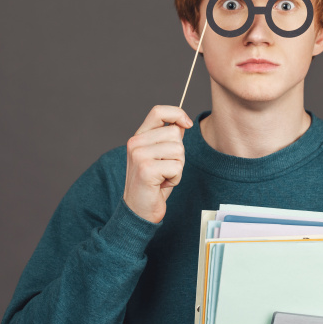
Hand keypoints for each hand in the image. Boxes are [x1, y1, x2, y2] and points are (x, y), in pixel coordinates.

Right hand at [122, 105, 192, 223]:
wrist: (138, 211)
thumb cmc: (152, 185)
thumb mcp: (160, 158)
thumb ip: (167, 139)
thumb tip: (182, 123)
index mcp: (138, 137)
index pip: (158, 111)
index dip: (177, 113)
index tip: (187, 124)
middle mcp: (135, 143)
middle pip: (174, 133)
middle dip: (179, 153)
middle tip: (166, 168)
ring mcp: (139, 155)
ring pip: (178, 150)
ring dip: (177, 167)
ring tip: (164, 177)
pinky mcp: (146, 169)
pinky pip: (177, 167)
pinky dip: (175, 178)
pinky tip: (162, 185)